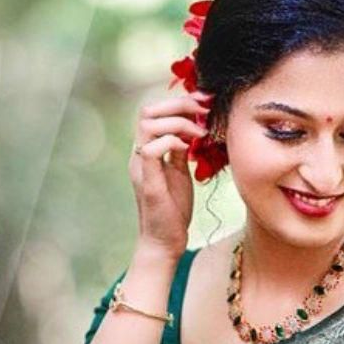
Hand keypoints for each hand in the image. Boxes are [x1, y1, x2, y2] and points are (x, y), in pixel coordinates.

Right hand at [129, 89, 214, 260]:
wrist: (164, 242)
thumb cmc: (173, 210)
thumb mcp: (180, 173)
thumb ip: (180, 151)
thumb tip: (192, 129)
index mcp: (146, 151)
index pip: (153, 112)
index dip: (179, 101)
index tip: (205, 102)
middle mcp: (139, 155)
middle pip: (148, 111)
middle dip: (179, 104)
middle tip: (204, 110)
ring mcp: (141, 167)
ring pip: (148, 125)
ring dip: (178, 122)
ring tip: (200, 133)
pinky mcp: (148, 182)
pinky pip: (150, 149)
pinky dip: (172, 142)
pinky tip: (189, 149)